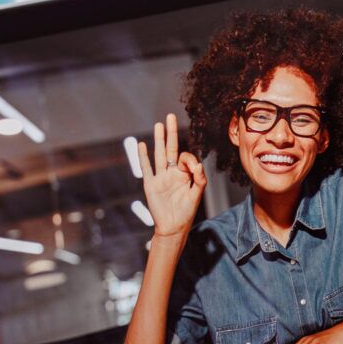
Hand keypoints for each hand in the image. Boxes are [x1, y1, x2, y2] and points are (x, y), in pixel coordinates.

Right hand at [139, 113, 204, 240]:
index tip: (192, 169)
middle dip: (171, 133)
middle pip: (171, 148)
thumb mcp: (197, 195)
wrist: (173, 227)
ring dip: (158, 140)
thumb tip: (197, 164)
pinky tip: (142, 145)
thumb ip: (200, 179)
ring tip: (158, 125)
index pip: (185, 157)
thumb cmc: (186, 212)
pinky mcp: (150, 184)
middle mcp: (171, 173)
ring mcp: (160, 177)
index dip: (189, 159)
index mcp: (184, 174)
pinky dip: (143, 157)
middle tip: (170, 116)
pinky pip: (146, 168)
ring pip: (159, 154)